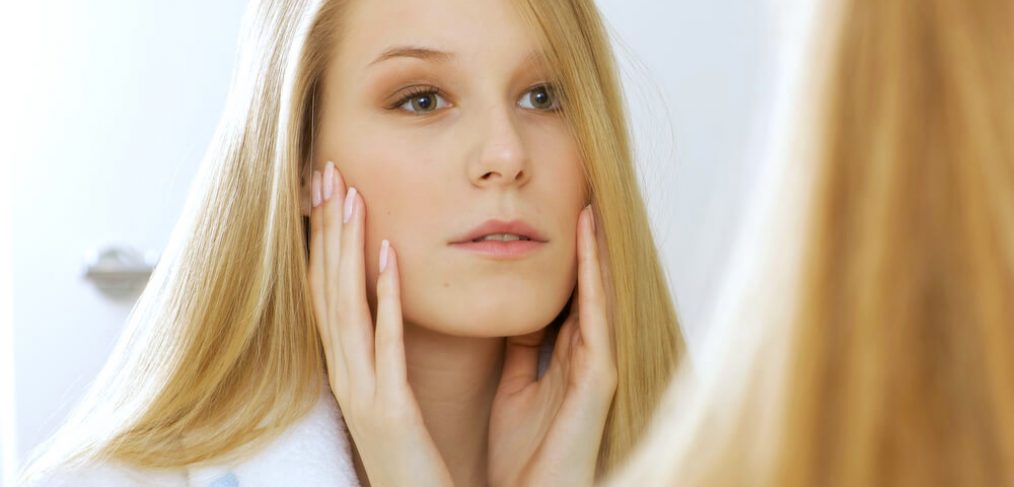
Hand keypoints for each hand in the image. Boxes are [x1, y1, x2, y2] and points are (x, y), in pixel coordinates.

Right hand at [307, 161, 452, 486]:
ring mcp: (361, 391)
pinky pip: (384, 343)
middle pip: (327, 287)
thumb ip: (388, 353)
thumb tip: (389, 309)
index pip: (328, 292)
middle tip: (326, 171)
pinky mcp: (387, 410)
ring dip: (345, 247)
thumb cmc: (412, 457)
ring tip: (349, 196)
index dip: (323, 240)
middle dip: (325, 229)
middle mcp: (344, 374)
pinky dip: (383, 297)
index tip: (327, 189)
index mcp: (348, 369)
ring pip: (345, 305)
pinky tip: (387, 255)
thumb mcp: (393, 395)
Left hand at [487, 205, 617, 486]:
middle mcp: (587, 356)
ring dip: (594, 249)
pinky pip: (597, 315)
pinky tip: (588, 240)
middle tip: (582, 193)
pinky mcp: (600, 378)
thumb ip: (520, 351)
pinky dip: (594, 275)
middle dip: (585, 246)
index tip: (554, 214)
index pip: (568, 295)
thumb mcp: (515, 388)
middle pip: (588, 288)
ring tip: (589, 202)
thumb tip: (513, 315)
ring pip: (598, 293)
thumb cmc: (524, 454)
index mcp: (565, 358)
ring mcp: (598, 365)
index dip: (564, 256)